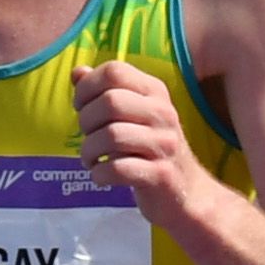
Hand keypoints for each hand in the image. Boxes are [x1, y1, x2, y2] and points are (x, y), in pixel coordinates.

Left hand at [74, 61, 211, 229]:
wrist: (187, 193)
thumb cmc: (150, 150)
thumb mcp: (132, 116)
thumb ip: (104, 93)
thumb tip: (77, 73)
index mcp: (154, 91)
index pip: (114, 71)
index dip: (87, 88)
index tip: (82, 108)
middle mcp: (163, 113)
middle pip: (110, 102)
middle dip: (86, 122)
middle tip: (88, 138)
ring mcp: (165, 144)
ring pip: (111, 135)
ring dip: (89, 151)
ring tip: (91, 160)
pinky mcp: (161, 175)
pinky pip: (118, 168)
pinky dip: (99, 174)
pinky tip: (101, 176)